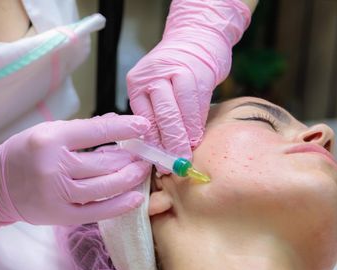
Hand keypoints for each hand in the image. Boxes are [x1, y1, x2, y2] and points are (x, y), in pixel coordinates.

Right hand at [0, 113, 150, 236]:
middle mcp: (54, 167)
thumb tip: (116, 121)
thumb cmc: (25, 154)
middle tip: (146, 154)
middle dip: (131, 158)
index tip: (144, 126)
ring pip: (106, 186)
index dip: (124, 129)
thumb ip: (84, 129)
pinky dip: (121, 205)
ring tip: (142, 170)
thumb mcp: (49, 132)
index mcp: (50, 140)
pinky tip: (137, 197)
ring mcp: (58, 194)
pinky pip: (98, 212)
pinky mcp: (61, 215)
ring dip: (130, 178)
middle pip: (105, 162)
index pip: (97, 132)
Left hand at [127, 0, 250, 159]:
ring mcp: (177, 72)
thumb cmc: (175, 70)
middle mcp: (154, 75)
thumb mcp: (156, 88)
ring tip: (188, 154)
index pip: (144, 119)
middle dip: (170, 145)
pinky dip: (198, 125)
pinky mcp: (198, 73)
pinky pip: (198, 106)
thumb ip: (155, 113)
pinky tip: (197, 137)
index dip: (152, 144)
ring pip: (180, 114)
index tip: (159, 163)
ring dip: (186, 138)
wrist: (196, 38)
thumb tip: (159, 151)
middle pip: (162, 117)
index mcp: (138, 82)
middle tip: (175, 165)